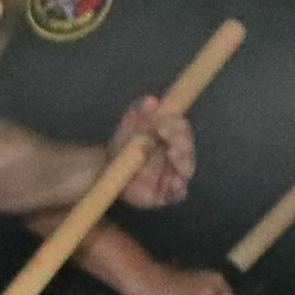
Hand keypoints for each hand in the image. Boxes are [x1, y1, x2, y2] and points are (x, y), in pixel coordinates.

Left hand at [108, 92, 196, 208]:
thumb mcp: (129, 126)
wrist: (107, 169)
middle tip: (170, 144)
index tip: (161, 126)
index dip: (175, 127)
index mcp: (171, 137)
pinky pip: (178, 193)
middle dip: (182, 145)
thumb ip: (139, 112)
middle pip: (187, 149)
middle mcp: (176, 155)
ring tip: (173, 157)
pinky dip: (179, 188)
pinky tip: (174, 182)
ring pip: (186, 170)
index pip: (181, 129)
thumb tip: (151, 100)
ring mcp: (172, 174)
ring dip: (183, 164)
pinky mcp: (165, 193)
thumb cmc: (123, 145)